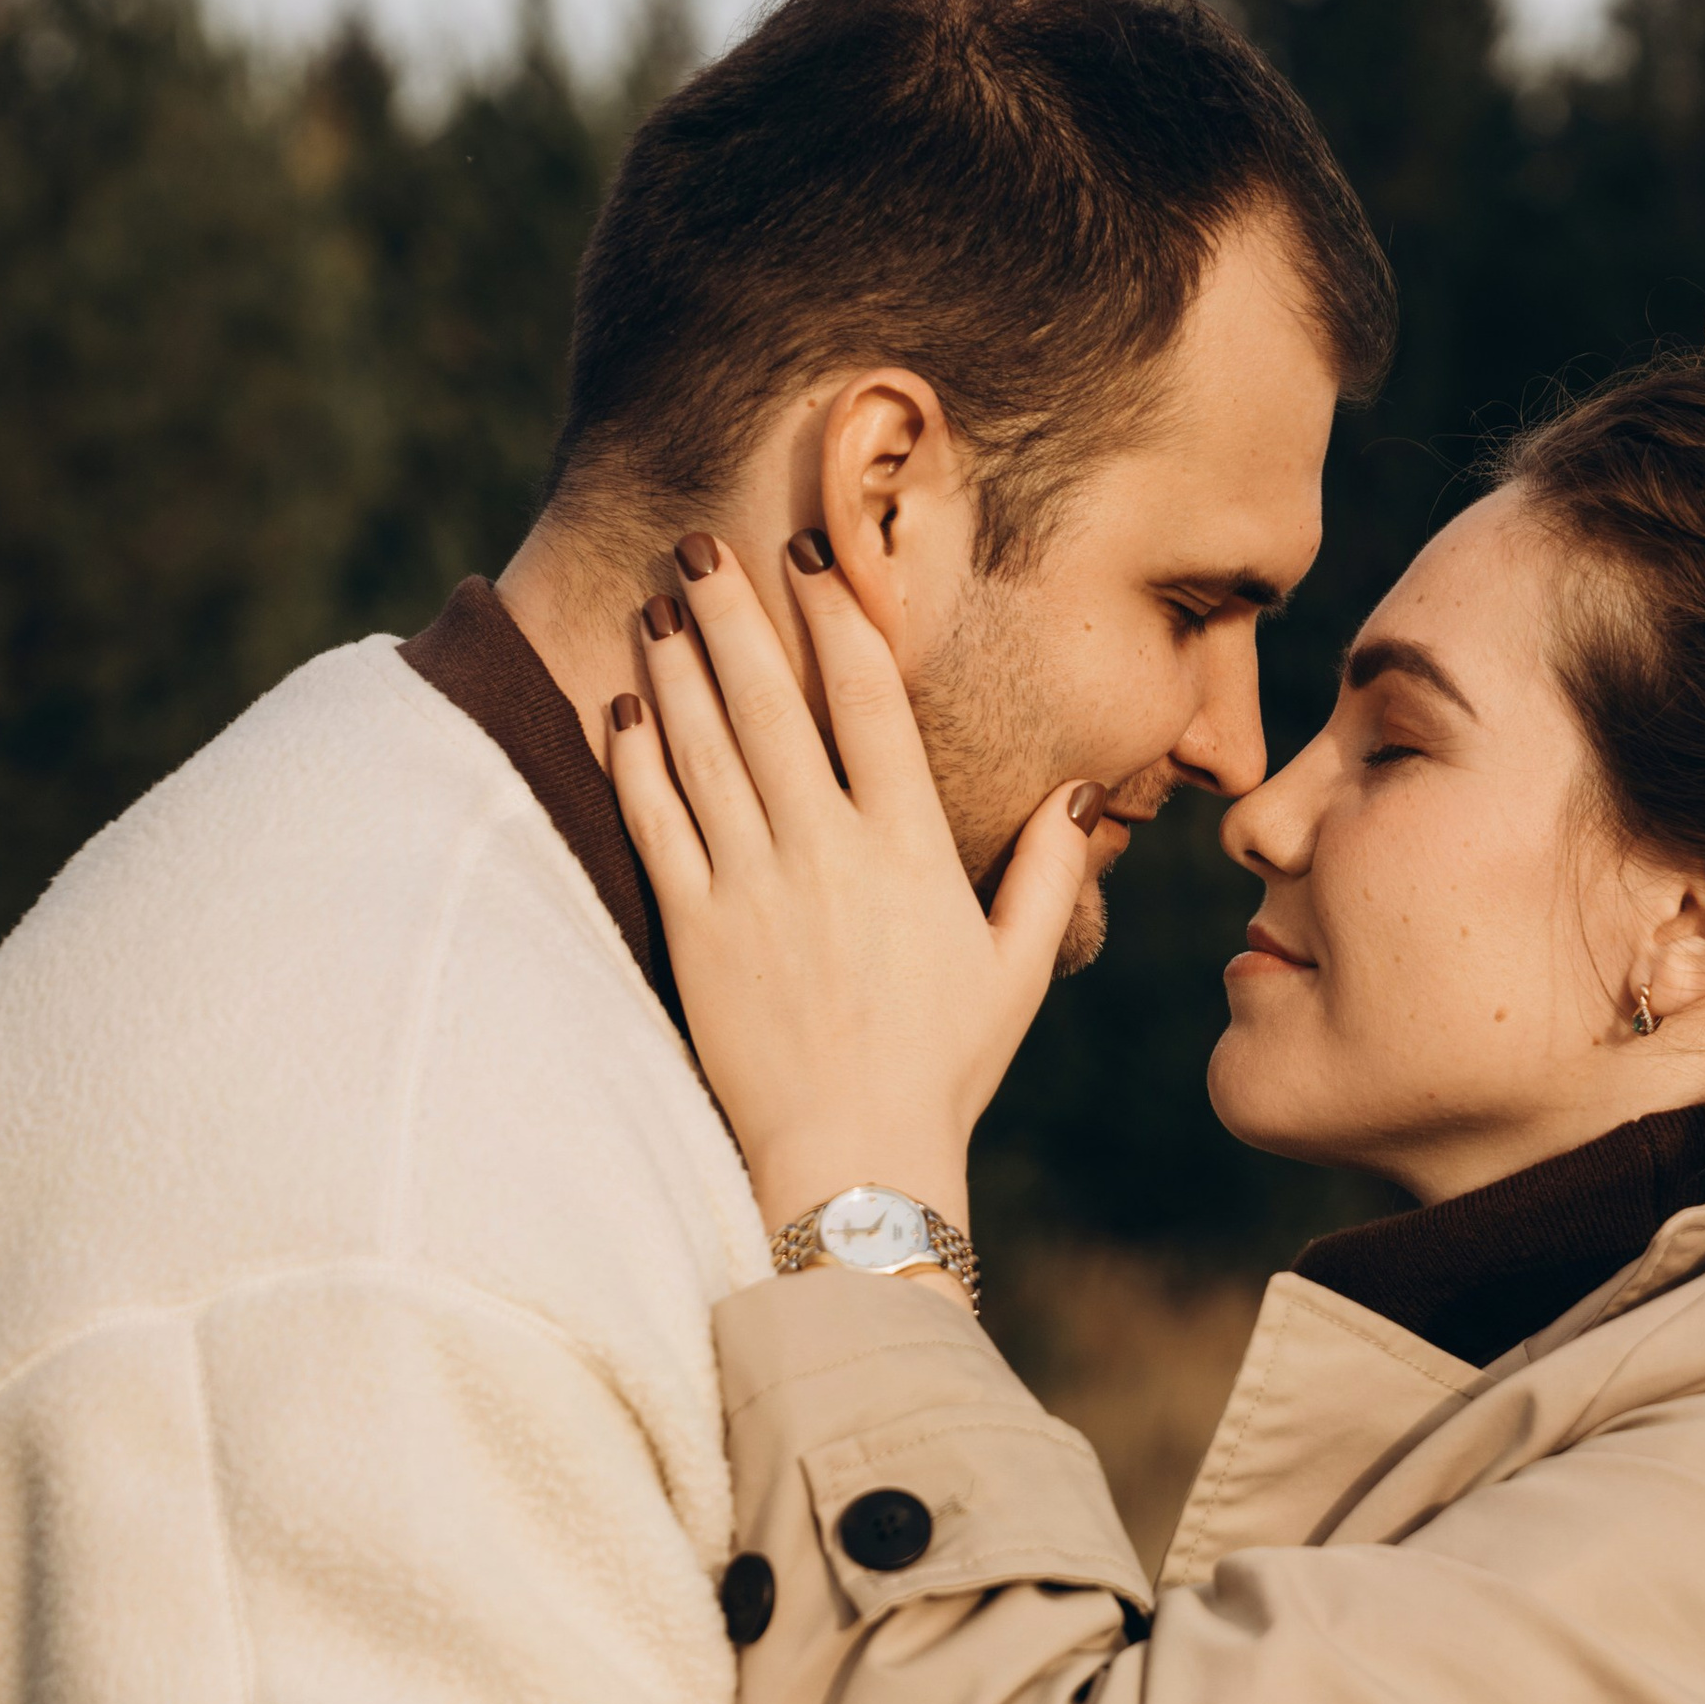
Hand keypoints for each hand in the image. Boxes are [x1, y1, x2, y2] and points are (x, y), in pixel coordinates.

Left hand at [607, 536, 1100, 1249]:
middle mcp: (827, 851)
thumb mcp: (1018, 970)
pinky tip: (621, 709)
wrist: (855, 1159)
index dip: (834, 616)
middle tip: (700, 544)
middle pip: (770, 702)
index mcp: (910, 848)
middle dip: (732, 613)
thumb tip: (1083, 794)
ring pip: (704, 749)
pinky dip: (634, 760)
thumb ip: (1052, 874)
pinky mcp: (696, 932)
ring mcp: (753, 888)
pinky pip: (655, 824)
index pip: (868, 701)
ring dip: (677, 667)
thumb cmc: (945, 1067)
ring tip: (656, 604)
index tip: (808, 558)